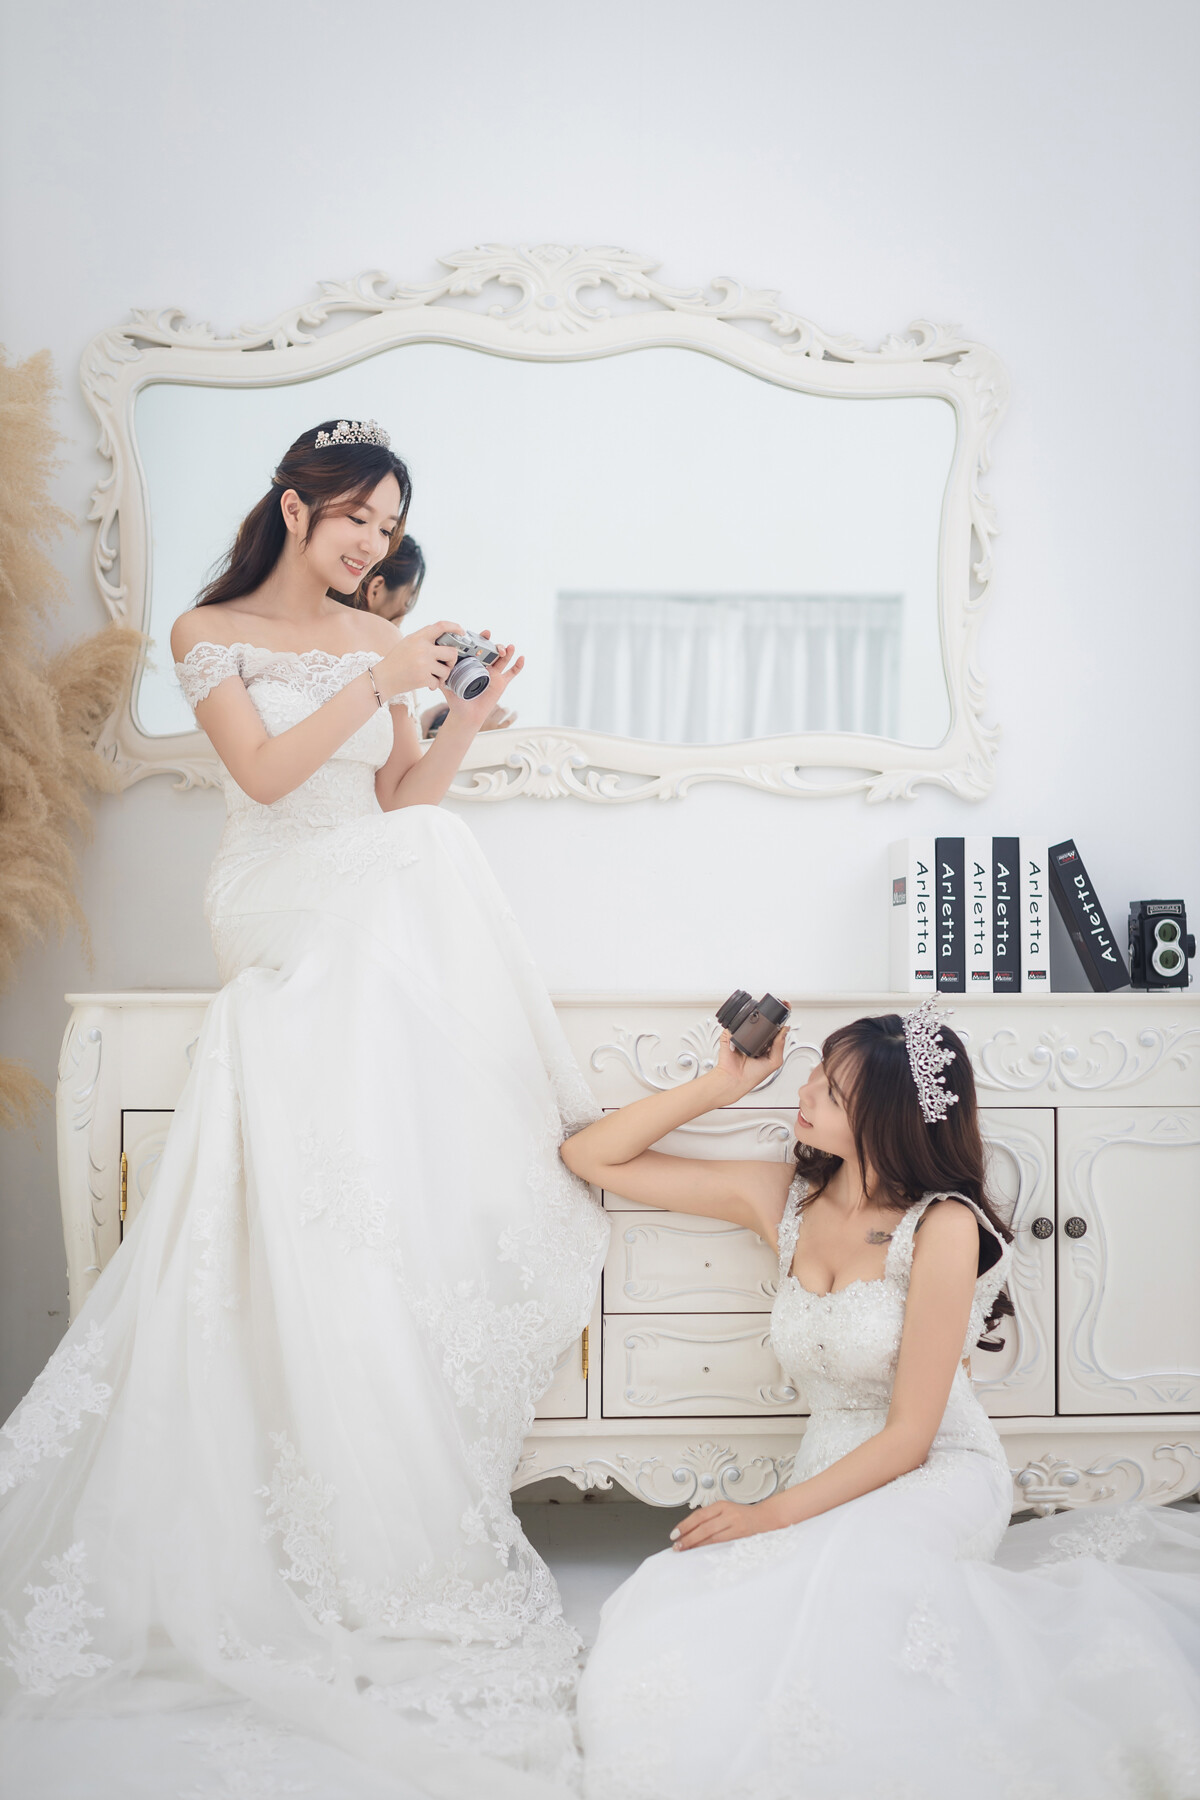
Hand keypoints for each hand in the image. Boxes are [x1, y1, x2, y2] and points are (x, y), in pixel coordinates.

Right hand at [372, 621, 464, 698]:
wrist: (383, 678)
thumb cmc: (396, 661)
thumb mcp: (408, 642)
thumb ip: (424, 638)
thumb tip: (446, 637)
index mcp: (418, 637)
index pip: (441, 626)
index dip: (454, 627)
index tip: (461, 632)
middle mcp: (422, 648)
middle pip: (452, 652)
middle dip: (452, 660)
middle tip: (447, 664)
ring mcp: (423, 664)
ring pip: (446, 670)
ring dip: (442, 675)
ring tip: (432, 676)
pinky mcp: (423, 678)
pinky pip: (438, 682)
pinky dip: (434, 685)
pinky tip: (426, 683)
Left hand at [437, 633, 524, 728]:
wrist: (466, 715)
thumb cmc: (456, 699)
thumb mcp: (447, 685)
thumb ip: (443, 675)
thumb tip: (438, 667)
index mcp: (472, 663)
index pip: (478, 647)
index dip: (482, 639)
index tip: (485, 633)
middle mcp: (484, 665)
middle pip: (492, 651)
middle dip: (495, 645)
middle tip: (495, 644)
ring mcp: (494, 673)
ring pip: (503, 659)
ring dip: (507, 651)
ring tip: (509, 647)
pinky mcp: (501, 682)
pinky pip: (512, 673)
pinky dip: (518, 665)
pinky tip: (521, 658)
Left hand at [670, 1493, 790, 1550]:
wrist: (766, 1518)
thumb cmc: (744, 1515)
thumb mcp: (726, 1510)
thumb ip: (711, 1517)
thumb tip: (690, 1529)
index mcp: (722, 1505)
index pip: (699, 1515)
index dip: (685, 1525)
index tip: (675, 1533)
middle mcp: (728, 1513)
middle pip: (704, 1526)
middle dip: (688, 1537)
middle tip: (677, 1545)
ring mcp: (735, 1524)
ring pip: (711, 1536)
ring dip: (696, 1544)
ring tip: (685, 1549)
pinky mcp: (741, 1535)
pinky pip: (721, 1543)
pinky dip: (709, 1547)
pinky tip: (701, 1551)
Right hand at [712, 1022, 789, 1097]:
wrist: (736, 1080)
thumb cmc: (753, 1075)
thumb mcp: (774, 1062)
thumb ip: (780, 1046)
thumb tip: (785, 1030)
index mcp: (765, 1046)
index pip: (772, 1031)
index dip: (777, 1026)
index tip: (781, 1022)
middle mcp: (754, 1040)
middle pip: (761, 1024)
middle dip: (765, 1023)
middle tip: (768, 1027)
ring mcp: (742, 1037)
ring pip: (747, 1022)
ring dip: (750, 1023)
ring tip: (754, 1035)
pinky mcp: (730, 1036)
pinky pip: (733, 1027)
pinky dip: (737, 1027)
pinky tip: (742, 1036)